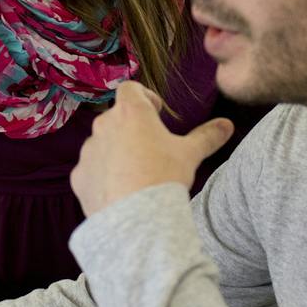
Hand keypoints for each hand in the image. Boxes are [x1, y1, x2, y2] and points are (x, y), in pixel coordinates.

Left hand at [70, 82, 233, 217]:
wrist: (135, 217)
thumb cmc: (164, 177)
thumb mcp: (190, 154)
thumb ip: (207, 136)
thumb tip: (227, 124)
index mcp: (130, 113)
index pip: (130, 89)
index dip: (144, 96)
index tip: (156, 113)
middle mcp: (103, 126)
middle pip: (115, 118)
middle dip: (131, 128)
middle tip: (151, 148)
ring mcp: (87, 152)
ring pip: (102, 144)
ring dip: (116, 151)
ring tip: (137, 173)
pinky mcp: (78, 176)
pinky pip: (91, 170)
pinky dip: (103, 176)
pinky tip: (121, 192)